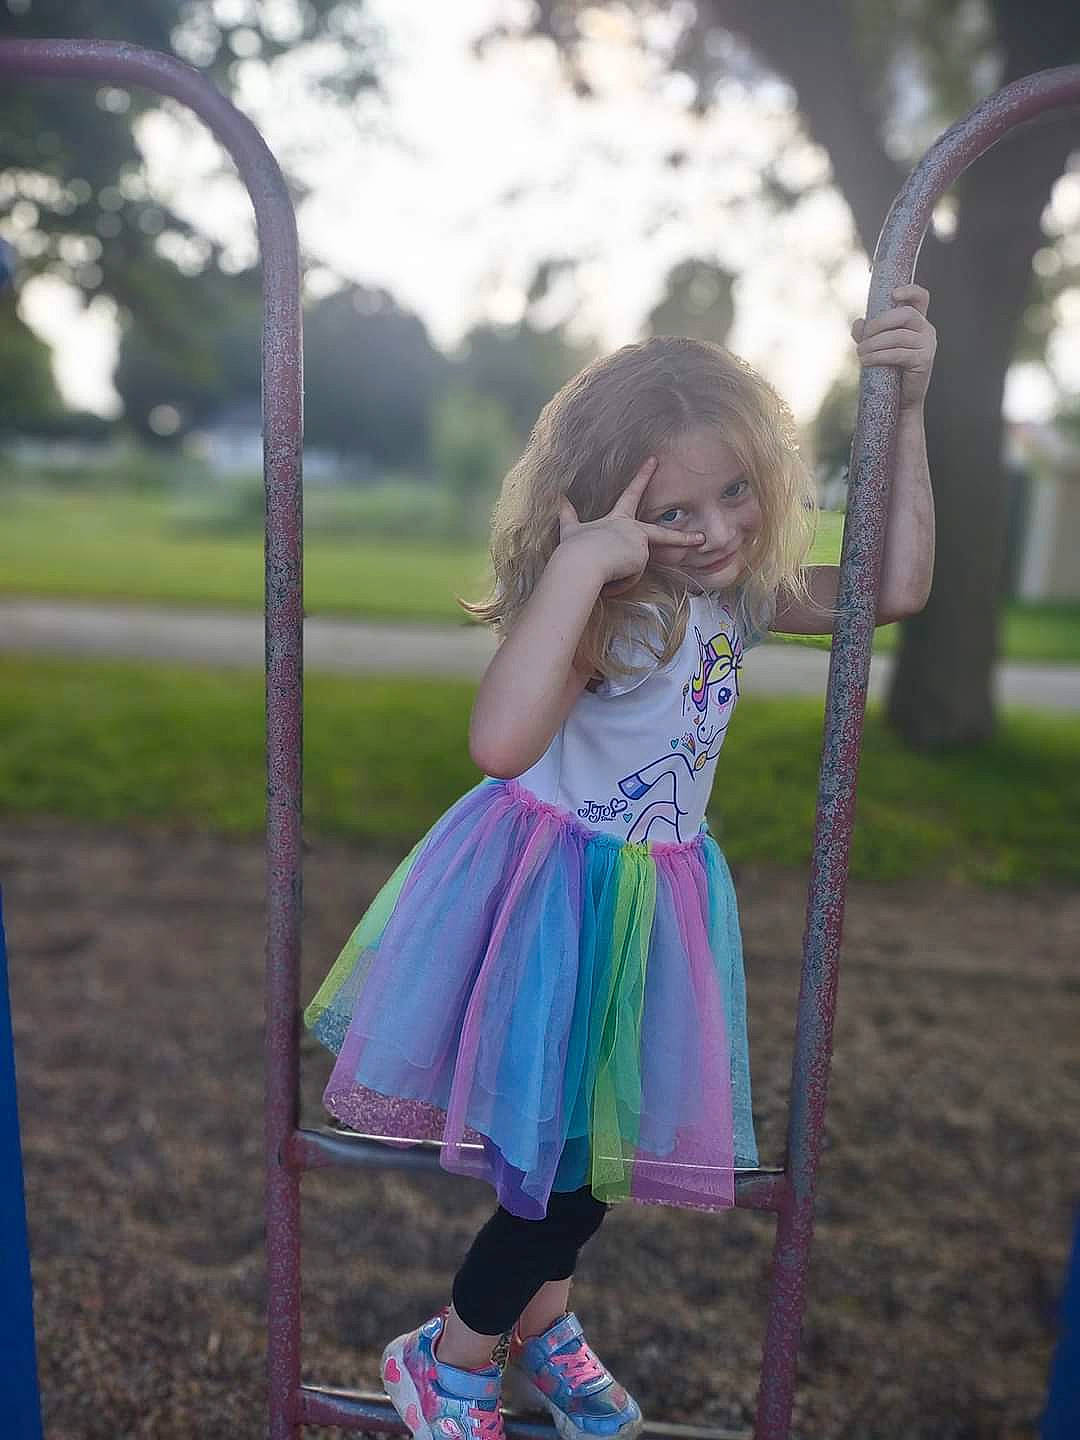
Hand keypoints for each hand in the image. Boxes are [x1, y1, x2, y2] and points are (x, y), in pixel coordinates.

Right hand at [558, 456, 704, 595]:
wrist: (580, 562)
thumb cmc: (574, 549)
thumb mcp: (570, 530)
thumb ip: (568, 515)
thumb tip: (556, 498)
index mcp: (618, 519)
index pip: (632, 493)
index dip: (642, 476)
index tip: (653, 461)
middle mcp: (632, 529)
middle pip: (663, 534)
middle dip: (685, 537)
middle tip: (702, 539)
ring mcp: (640, 544)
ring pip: (634, 568)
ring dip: (618, 576)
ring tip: (602, 569)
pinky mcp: (642, 558)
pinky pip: (632, 578)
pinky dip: (620, 583)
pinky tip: (610, 577)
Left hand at [852, 284, 936, 409]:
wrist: (900, 400)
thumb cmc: (888, 371)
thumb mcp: (876, 347)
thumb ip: (867, 333)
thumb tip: (859, 322)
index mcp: (918, 322)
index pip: (921, 298)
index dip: (910, 291)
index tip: (893, 294)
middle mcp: (926, 330)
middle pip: (905, 314)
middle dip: (880, 323)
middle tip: (864, 337)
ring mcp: (928, 345)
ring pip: (898, 336)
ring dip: (874, 344)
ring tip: (861, 354)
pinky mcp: (924, 360)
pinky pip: (898, 353)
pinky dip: (879, 356)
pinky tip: (866, 362)